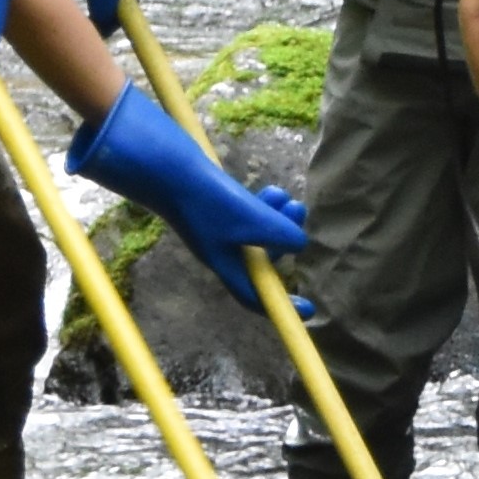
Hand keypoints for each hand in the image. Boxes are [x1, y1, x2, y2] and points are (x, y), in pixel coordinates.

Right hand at [69, 83, 309, 308]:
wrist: (169, 169)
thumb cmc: (207, 199)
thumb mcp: (251, 219)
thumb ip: (280, 234)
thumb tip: (300, 243)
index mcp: (224, 265)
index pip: (254, 297)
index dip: (281, 306)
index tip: (309, 310)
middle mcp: (221, 251)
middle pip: (261, 260)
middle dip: (284, 241)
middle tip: (298, 213)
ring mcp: (218, 230)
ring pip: (258, 234)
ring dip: (277, 218)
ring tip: (286, 198)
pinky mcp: (217, 208)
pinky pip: (248, 216)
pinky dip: (263, 206)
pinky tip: (272, 191)